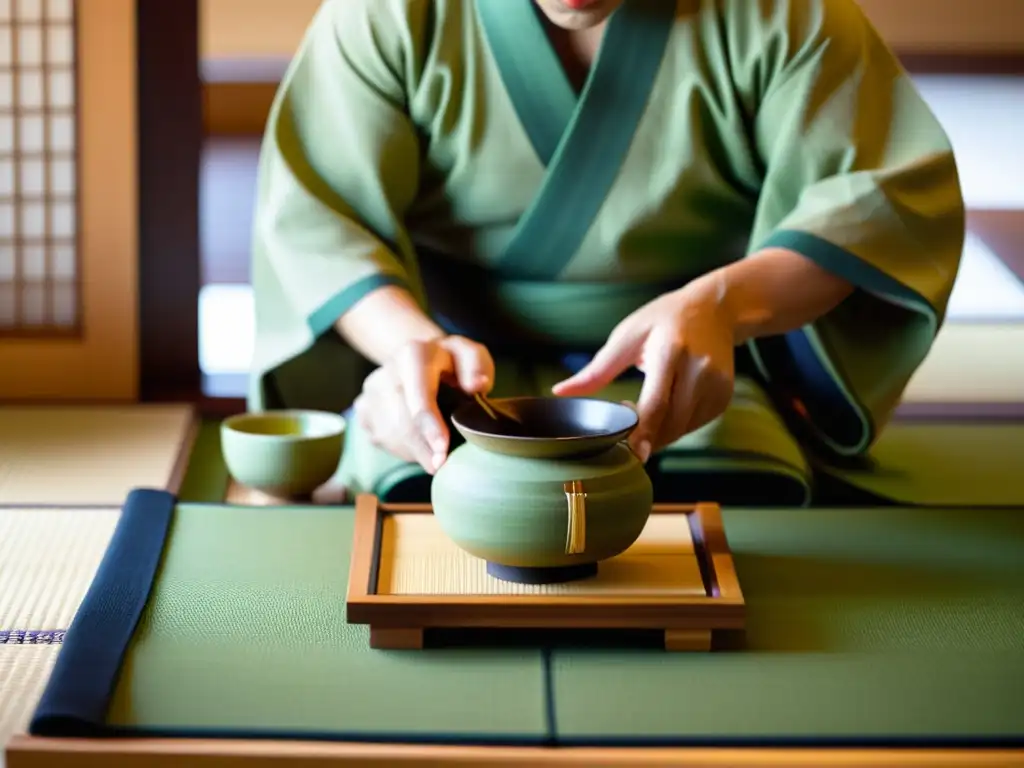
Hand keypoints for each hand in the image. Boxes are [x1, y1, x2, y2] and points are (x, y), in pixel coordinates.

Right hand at [353, 335, 494, 473]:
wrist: (418, 359)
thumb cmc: (452, 363)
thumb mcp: (471, 355)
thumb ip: (477, 366)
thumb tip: (475, 385)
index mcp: (414, 354)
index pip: (419, 395)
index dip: (430, 426)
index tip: (443, 452)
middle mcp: (387, 371)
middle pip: (403, 423)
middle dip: (425, 450)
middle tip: (442, 464)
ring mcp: (371, 391)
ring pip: (391, 436)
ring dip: (416, 451)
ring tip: (433, 444)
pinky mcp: (362, 408)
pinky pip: (382, 440)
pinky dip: (403, 449)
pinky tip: (417, 438)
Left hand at [552, 280, 735, 462]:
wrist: (714, 309)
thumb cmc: (663, 320)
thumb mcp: (627, 336)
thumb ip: (596, 370)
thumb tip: (559, 392)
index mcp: (671, 351)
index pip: (657, 402)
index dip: (644, 432)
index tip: (631, 454)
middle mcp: (700, 370)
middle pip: (670, 422)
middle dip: (645, 436)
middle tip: (625, 426)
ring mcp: (717, 386)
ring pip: (682, 429)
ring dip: (658, 433)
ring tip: (643, 410)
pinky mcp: (723, 397)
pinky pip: (693, 425)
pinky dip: (675, 426)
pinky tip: (666, 406)